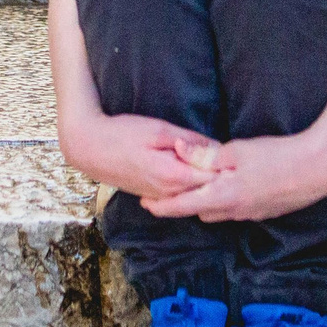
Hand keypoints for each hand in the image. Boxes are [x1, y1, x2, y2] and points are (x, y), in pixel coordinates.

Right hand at [68, 113, 218, 202]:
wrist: (89, 148)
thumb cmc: (122, 133)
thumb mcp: (158, 129)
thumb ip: (189, 141)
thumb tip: (215, 148)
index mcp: (173, 175)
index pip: (213, 179)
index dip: (227, 168)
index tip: (238, 157)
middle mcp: (168, 192)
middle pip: (206, 191)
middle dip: (221, 178)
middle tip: (233, 162)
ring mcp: (159, 197)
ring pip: (193, 196)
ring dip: (206, 184)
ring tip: (217, 167)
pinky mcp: (152, 196)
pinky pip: (179, 196)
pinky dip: (191, 187)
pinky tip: (195, 173)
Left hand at [139, 131, 326, 222]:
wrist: (318, 168)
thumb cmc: (278, 156)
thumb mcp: (238, 151)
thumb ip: (207, 155)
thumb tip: (179, 151)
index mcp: (223, 196)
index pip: (183, 207)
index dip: (162, 206)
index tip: (145, 203)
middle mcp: (234, 211)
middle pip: (199, 212)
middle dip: (183, 203)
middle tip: (170, 189)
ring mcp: (251, 214)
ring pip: (218, 213)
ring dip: (205, 203)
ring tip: (197, 187)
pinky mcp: (265, 212)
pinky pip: (236, 210)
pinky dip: (225, 201)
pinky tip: (231, 185)